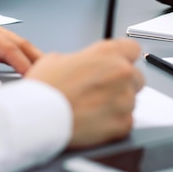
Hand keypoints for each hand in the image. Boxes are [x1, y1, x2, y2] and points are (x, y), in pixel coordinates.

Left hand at [0, 12, 42, 90]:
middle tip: (50, 74)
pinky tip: (22, 69)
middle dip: (34, 57)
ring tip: (41, 73)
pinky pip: (1, 50)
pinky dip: (14, 59)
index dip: (24, 63)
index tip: (35, 78)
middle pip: (16, 42)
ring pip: (12, 45)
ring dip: (26, 58)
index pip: (8, 47)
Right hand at [25, 38, 144, 148]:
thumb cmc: (43, 89)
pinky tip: (95, 122)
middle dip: (122, 84)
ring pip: (131, 101)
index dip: (124, 59)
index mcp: (106, 52)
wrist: (37, 118)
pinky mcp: (122, 123)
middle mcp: (120, 72)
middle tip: (101, 92)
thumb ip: (80, 60)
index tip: (118, 66)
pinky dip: (114, 124)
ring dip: (117, 105)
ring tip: (93, 109)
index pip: (133, 49)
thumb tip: (82, 66)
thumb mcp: (56, 59)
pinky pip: (127, 122)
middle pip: (136, 77)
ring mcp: (124, 98)